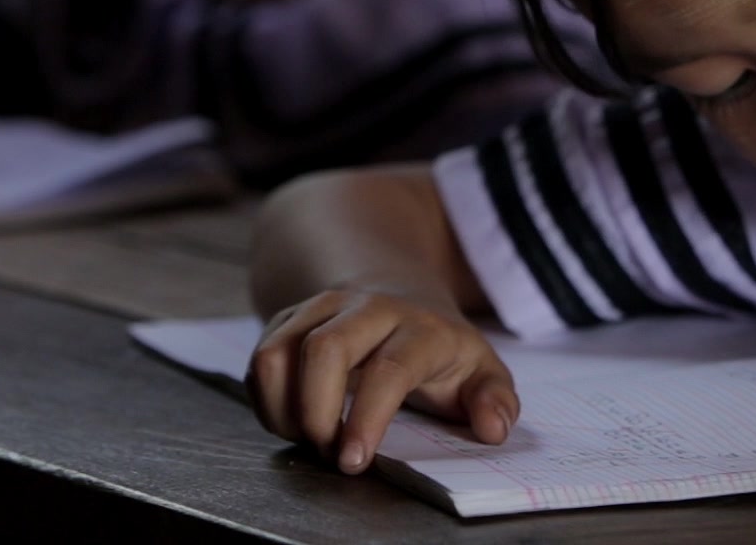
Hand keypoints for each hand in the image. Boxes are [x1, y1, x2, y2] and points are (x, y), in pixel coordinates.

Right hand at [246, 288, 518, 473]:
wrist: (397, 293)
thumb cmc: (439, 349)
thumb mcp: (481, 370)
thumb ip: (495, 399)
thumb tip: (492, 428)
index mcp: (418, 326)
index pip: (389, 369)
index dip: (368, 419)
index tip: (353, 461)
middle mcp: (364, 308)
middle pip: (323, 350)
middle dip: (317, 414)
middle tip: (329, 455)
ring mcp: (320, 309)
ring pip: (278, 353)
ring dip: (286, 410)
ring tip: (311, 440)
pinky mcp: (288, 318)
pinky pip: (260, 362)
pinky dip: (268, 403)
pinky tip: (295, 424)